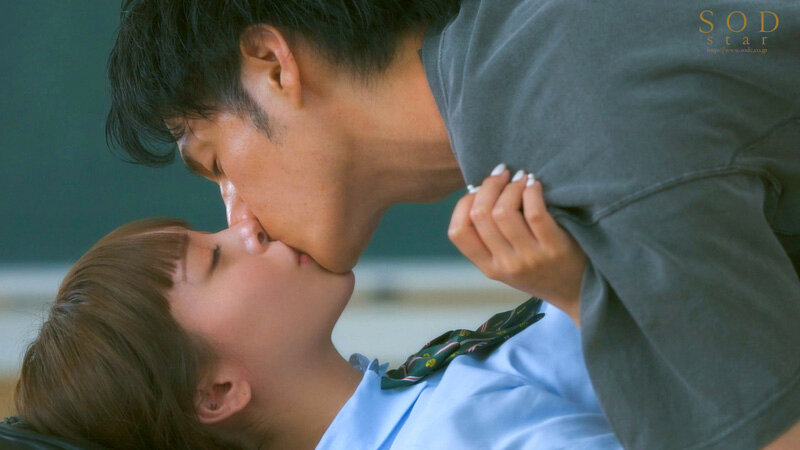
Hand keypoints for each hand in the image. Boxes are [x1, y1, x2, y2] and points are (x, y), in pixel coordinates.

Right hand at [449, 165, 586, 326]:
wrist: (578, 292)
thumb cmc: (541, 271)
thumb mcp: (508, 264)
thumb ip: (491, 239)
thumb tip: (480, 191)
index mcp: (489, 268)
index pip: (458, 232)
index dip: (463, 203)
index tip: (477, 189)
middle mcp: (505, 265)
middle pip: (480, 215)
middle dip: (488, 186)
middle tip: (501, 174)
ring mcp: (529, 258)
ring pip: (503, 212)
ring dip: (511, 186)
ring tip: (520, 177)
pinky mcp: (553, 248)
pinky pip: (535, 212)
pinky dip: (531, 190)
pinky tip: (534, 185)